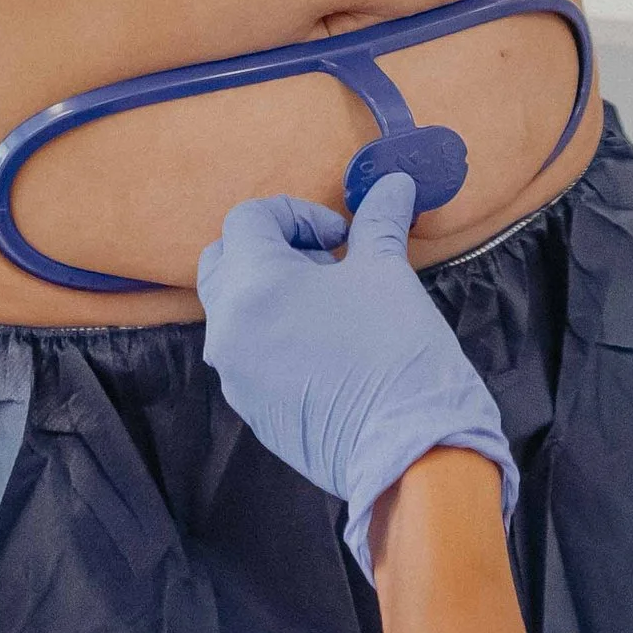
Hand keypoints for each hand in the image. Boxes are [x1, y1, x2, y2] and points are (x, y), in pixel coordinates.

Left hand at [197, 171, 517, 577]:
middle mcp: (228, 329)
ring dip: (271, 292)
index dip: (295, 214)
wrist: (408, 449)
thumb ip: (378, 222)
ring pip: (233, 311)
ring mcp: (235, 374)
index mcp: (253, 286)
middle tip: (325, 263)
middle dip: (270, 249)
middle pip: (223, 261)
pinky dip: (273, 334)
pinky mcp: (251, 409)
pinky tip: (327, 346)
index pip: (248, 219)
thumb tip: (394, 183)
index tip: (340, 236)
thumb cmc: (395, 352)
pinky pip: (247, 353)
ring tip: (330, 304)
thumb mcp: (387, 274)